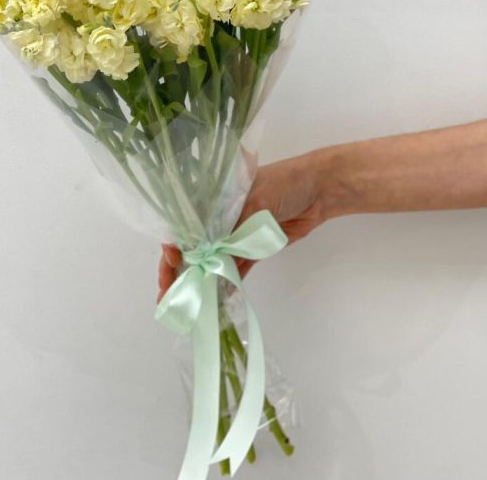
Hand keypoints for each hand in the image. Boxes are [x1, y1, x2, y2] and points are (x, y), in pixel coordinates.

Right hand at [156, 152, 328, 302]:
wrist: (319, 190)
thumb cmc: (285, 184)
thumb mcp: (254, 201)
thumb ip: (232, 228)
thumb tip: (210, 255)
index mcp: (213, 197)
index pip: (185, 222)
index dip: (174, 242)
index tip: (172, 261)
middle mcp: (219, 216)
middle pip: (193, 245)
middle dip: (179, 269)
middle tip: (167, 293)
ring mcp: (236, 233)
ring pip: (211, 260)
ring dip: (199, 280)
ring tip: (186, 302)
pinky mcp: (252, 248)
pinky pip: (235, 267)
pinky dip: (226, 283)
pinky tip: (215, 299)